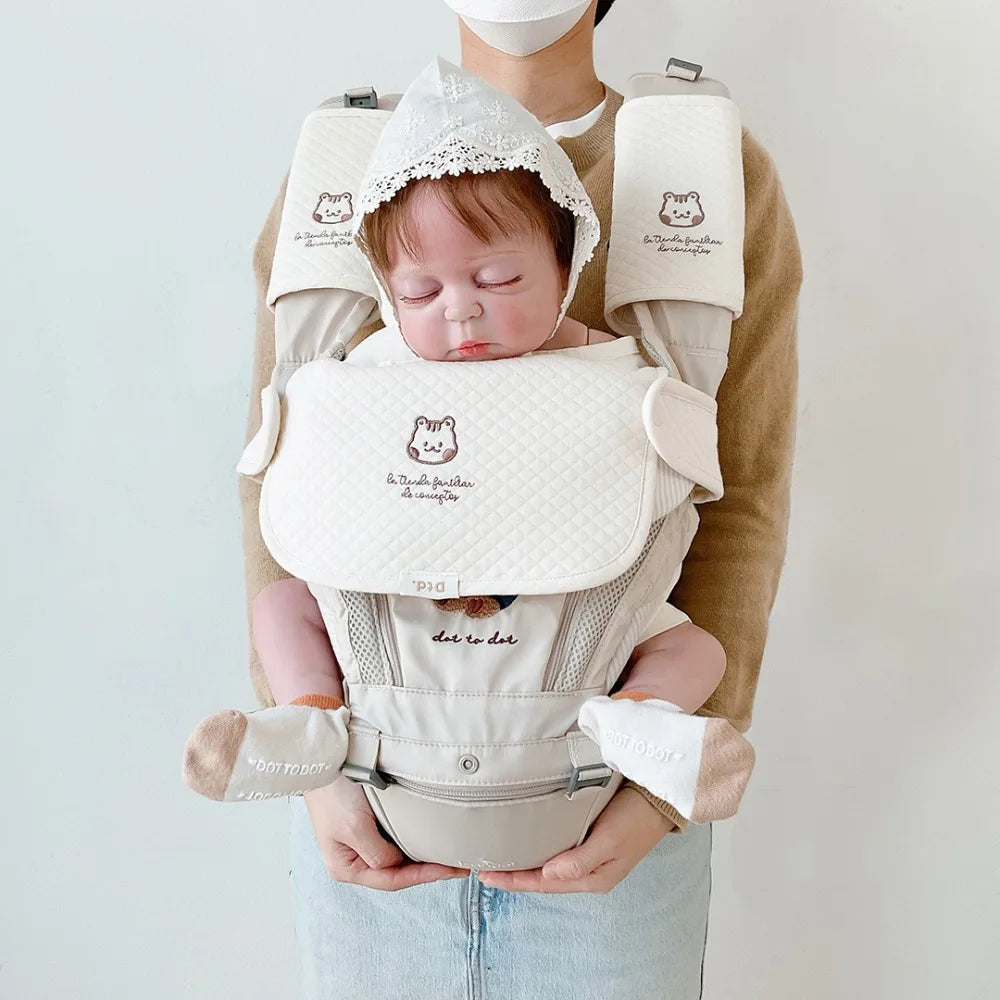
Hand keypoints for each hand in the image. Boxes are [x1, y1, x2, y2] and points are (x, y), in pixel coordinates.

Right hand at [303, 776, 468, 890]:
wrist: (326, 758)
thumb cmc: (333, 793)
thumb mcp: (355, 828)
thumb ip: (378, 854)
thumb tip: (398, 862)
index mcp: (347, 867)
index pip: (392, 880)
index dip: (423, 877)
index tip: (449, 870)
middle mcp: (355, 857)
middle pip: (397, 871)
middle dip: (427, 869)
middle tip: (457, 864)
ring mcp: (363, 840)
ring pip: (399, 856)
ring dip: (422, 855)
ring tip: (449, 854)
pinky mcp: (370, 822)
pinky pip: (396, 837)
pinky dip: (414, 838)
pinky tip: (430, 837)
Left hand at [478, 786, 676, 893]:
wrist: (659, 800)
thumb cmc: (636, 818)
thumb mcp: (610, 839)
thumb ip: (581, 859)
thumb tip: (549, 874)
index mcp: (592, 878)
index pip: (544, 884)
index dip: (514, 881)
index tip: (487, 876)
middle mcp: (588, 872)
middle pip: (542, 879)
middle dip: (515, 876)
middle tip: (484, 868)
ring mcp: (589, 857)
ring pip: (548, 866)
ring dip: (525, 864)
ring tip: (499, 858)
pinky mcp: (590, 840)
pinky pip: (557, 851)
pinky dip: (539, 850)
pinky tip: (527, 843)